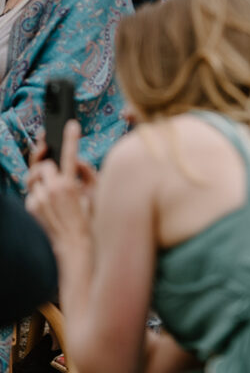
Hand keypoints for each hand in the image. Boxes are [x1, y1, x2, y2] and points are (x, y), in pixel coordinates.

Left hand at [26, 120, 96, 252]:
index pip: (71, 155)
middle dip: (47, 163)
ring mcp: (39, 200)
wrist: (74, 246)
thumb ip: (87, 171)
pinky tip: (49, 199)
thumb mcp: (95, 193)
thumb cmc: (88, 220)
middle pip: (43, 165)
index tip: (71, 125)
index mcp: (70, 186)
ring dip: (41, 177)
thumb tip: (77, 161)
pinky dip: (39, 190)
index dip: (71, 137)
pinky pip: (32, 191)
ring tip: (51, 183)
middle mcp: (52, 191)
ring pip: (33, 177)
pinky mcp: (32, 208)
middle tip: (51, 161)